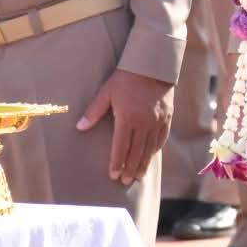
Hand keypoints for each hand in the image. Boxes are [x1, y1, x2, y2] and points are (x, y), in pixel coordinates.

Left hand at [78, 68, 173, 185]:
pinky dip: (155, 150)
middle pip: (136, 151)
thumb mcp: (107, 92)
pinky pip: (161, 138)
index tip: (113, 175)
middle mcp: (144, 123)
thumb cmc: (126, 78)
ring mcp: (157, 121)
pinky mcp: (167, 117)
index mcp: (127, 118)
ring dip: (143, 163)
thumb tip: (80, 127)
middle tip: (125, 180)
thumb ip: (94, 111)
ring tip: (137, 176)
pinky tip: (151, 156)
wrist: (153, 65)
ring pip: (150, 148)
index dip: (117, 162)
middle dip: (130, 168)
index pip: (121, 147)